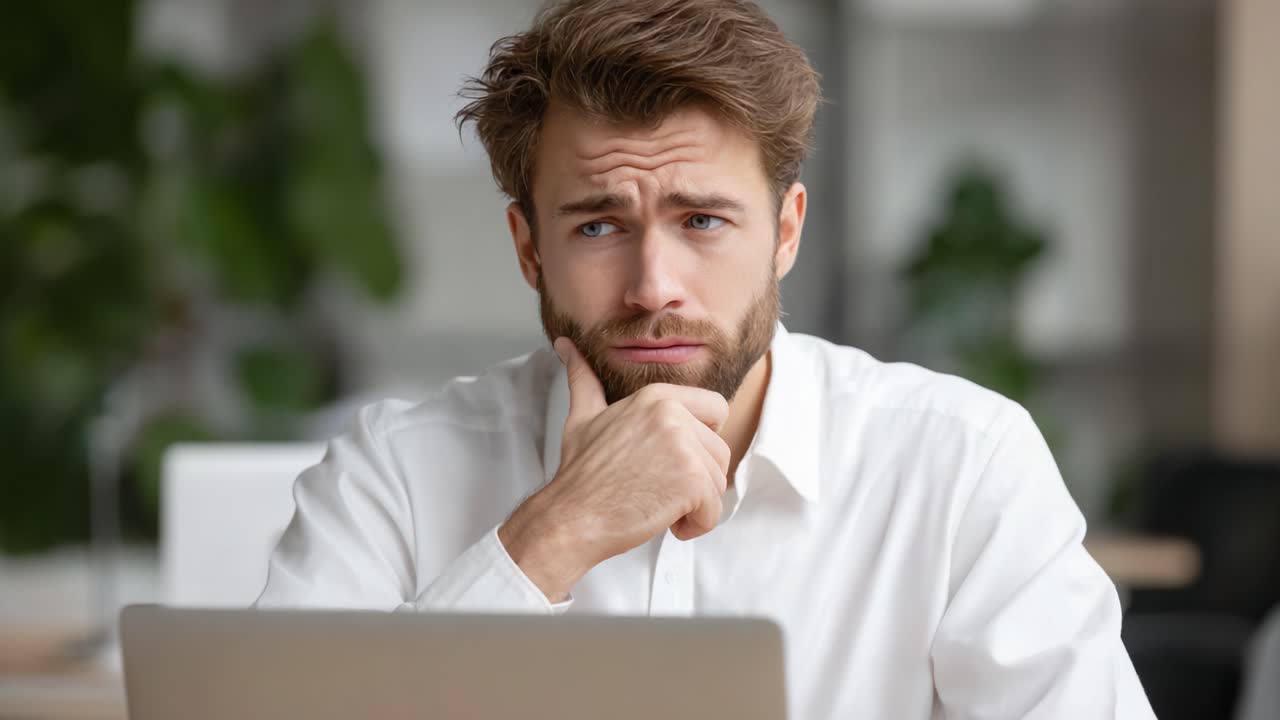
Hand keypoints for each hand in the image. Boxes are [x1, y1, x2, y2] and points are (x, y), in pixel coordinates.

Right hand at [498, 337, 730, 600]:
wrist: (571, 517)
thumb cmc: (580, 474)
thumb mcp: (583, 417)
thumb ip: (584, 380)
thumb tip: (565, 345)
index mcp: (656, 396)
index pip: (716, 410)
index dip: (700, 441)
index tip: (670, 460)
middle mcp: (673, 414)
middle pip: (720, 451)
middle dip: (696, 478)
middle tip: (656, 488)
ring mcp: (685, 446)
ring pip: (718, 482)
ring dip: (694, 505)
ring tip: (655, 504)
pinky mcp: (692, 481)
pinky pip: (714, 510)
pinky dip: (695, 526)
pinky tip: (665, 522)